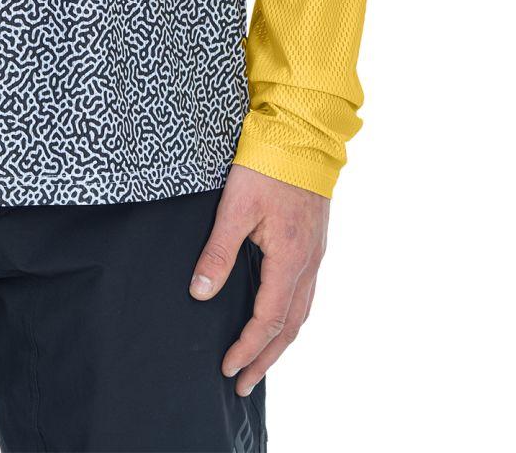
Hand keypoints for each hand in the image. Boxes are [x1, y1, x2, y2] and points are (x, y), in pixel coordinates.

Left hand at [189, 163, 328, 398]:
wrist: (303, 131)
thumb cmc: (267, 163)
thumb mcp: (235, 206)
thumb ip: (218, 252)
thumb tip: (199, 294)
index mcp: (289, 258)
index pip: (268, 319)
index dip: (247, 348)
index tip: (227, 368)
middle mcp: (308, 262)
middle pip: (290, 326)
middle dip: (266, 358)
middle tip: (244, 384)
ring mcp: (315, 252)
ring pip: (301, 311)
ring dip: (280, 341)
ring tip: (261, 361)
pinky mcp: (313, 241)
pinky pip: (305, 292)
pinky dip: (290, 315)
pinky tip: (278, 316)